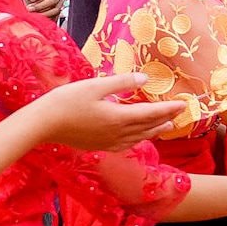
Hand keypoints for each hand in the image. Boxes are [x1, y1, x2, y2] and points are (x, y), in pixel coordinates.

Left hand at [19, 0, 63, 18]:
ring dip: (43, 13)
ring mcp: (59, 1)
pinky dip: (46, 18)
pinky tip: (38, 17)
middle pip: (54, 0)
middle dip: (40, 5)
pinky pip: (55, 16)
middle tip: (30, 8)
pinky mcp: (58, 10)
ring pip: (56, 9)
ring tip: (32, 13)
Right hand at [30, 73, 184, 151]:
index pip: (151, 113)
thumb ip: (121, 83)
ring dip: (154, 131)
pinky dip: (138, 139)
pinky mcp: (99, 146)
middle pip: (148, 127)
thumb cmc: (66, 101)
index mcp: (119, 117)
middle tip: (179, 115)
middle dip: (165, 120)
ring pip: (139, 138)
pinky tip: (138, 138)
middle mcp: (117, 133)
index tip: (183, 105)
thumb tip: (144, 79)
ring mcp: (108, 142)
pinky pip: (126, 145)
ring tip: (166, 127)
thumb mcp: (95, 86)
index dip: (169, 109)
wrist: (43, 124)